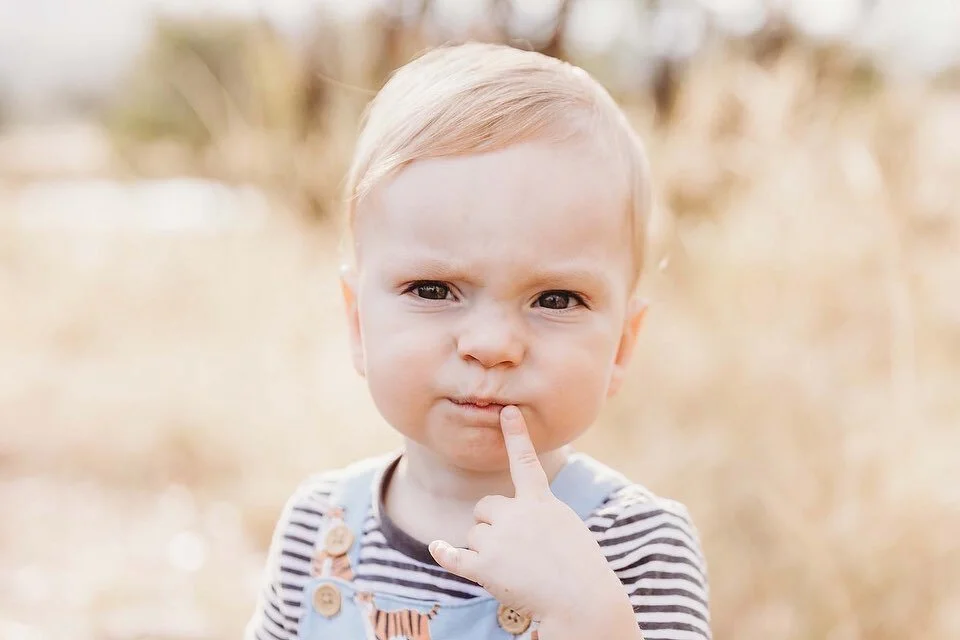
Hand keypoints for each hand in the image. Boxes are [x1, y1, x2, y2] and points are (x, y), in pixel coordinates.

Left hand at [428, 406, 638, 637]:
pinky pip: (456, 556)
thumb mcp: (565, 525)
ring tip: (516, 568)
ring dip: (487, 550)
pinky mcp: (484, 567)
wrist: (581, 601)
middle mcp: (515, 514)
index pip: (525, 461)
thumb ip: (538, 511)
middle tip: (516, 547)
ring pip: (475, 535)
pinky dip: (445, 553)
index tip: (507, 411)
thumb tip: (505, 516)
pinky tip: (436, 547)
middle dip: (493, 523)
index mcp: (540, 501)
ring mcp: (498, 540)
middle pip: (484, 507)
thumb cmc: (580, 567)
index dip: (516, 435)